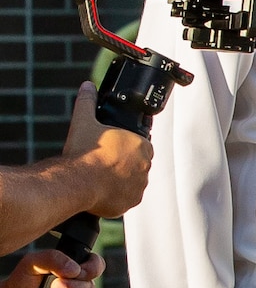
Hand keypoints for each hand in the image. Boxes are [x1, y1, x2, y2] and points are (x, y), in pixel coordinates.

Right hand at [63, 82, 152, 218]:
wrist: (77, 182)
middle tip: (103, 165)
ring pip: (132, 181)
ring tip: (100, 178)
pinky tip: (103, 192)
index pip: (139, 145)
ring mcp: (141, 185)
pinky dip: (118, 196)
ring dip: (121, 180)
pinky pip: (127, 198)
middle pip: (136, 164)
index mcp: (142, 145)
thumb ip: (87, 103)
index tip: (110, 150)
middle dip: (122, 164)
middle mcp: (146, 165)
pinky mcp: (133, 201)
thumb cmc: (83, 153)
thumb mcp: (85, 122)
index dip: (124, 147)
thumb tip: (87, 86)